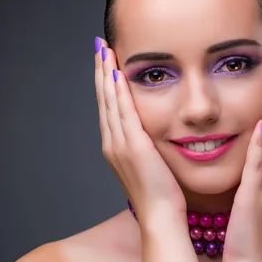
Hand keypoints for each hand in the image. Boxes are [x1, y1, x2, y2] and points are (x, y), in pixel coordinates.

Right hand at [94, 37, 186, 227]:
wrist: (161, 216)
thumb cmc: (162, 193)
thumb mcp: (150, 162)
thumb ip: (146, 143)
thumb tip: (151, 129)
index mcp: (115, 145)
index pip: (108, 105)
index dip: (104, 81)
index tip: (104, 59)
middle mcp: (112, 142)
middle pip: (103, 98)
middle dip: (100, 70)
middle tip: (99, 45)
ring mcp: (120, 144)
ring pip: (110, 101)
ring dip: (105, 73)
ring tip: (104, 49)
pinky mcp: (134, 146)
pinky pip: (124, 112)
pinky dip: (118, 92)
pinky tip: (117, 73)